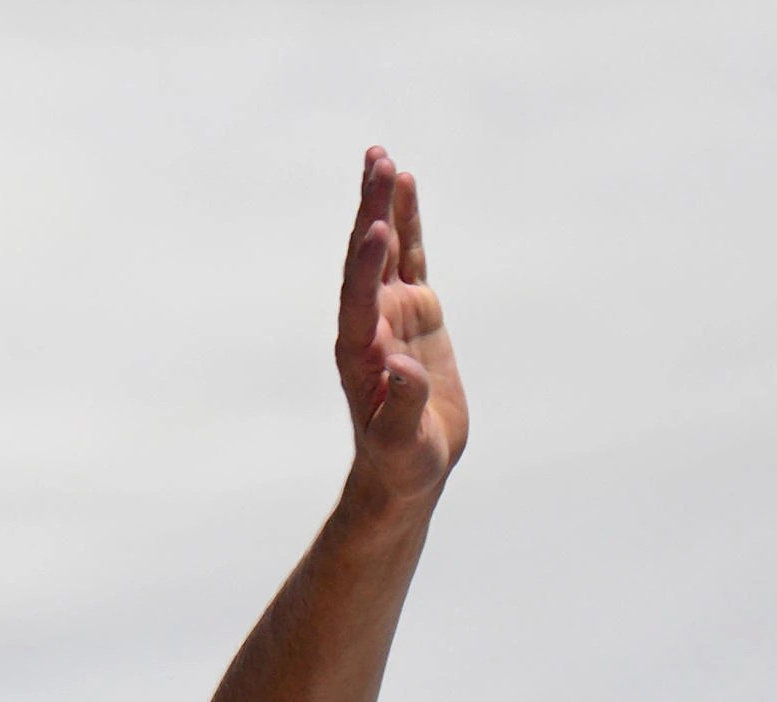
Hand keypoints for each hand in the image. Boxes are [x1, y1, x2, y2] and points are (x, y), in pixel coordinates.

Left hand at [335, 147, 465, 500]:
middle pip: (367, 258)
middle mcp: (370, 324)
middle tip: (375, 161)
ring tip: (381, 158)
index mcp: (360, 353)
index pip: (360, 300)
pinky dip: (408, 223)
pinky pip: (412, 257)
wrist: (406, 468)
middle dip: (370, 210)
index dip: (366, 267)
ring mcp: (392, 312)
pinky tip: (405, 186)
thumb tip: (401, 367)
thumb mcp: (400, 442)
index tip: (375, 230)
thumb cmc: (400, 461)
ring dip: (382, 204)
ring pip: (387, 248)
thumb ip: (400, 405)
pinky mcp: (416, 311)